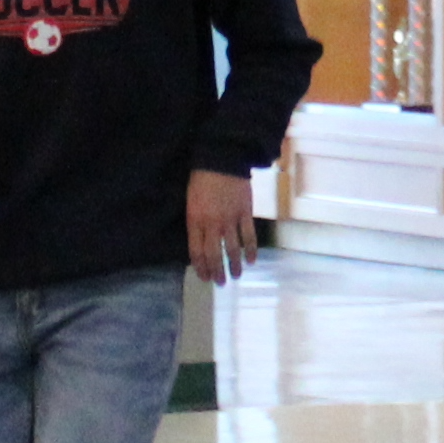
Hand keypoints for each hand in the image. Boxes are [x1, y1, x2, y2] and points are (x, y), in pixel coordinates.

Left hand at [183, 167, 258, 283]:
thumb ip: (196, 223)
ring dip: (235, 265)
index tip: (204, 277)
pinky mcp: (245, 213)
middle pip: (214, 254)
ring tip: (237, 275)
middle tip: (220, 283)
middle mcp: (212, 224)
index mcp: (195, 220)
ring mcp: (230, 219)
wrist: (222, 159)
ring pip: (232, 249)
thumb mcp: (191, 201)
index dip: (201, 267)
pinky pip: (249, 236)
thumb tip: (201, 242)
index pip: (196, 251)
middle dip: (217, 272)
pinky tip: (252, 260)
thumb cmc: (201, 179)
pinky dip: (251, 250)